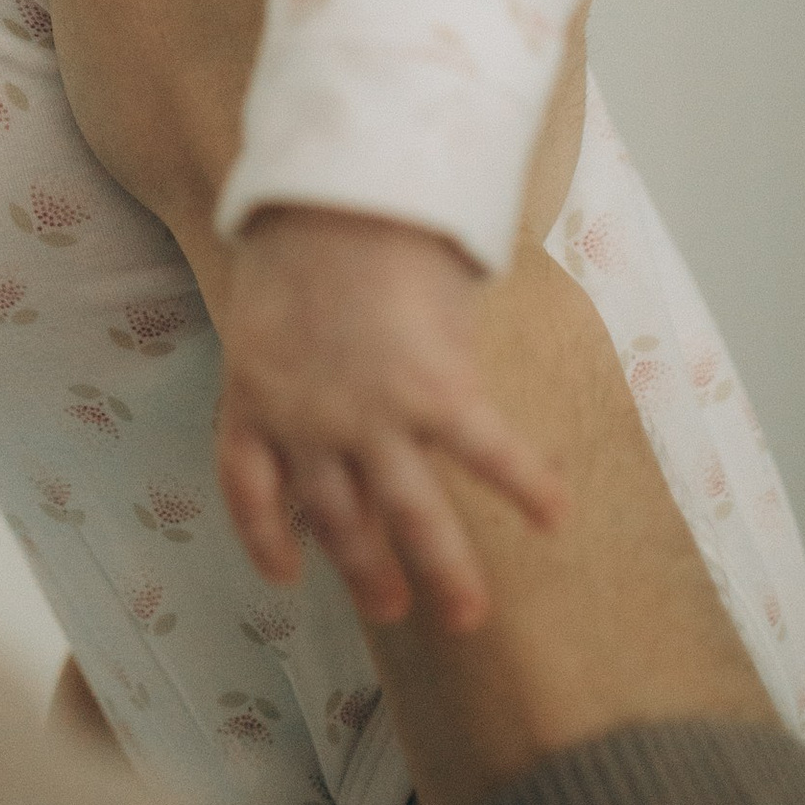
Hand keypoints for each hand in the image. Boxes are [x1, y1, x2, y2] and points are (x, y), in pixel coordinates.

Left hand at [216, 207, 568, 632]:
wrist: (338, 191)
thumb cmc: (302, 224)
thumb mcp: (266, 297)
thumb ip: (289, 345)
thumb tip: (317, 347)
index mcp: (256, 395)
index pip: (248, 489)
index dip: (265, 539)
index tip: (286, 574)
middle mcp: (309, 425)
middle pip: (336, 520)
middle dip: (366, 572)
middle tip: (390, 610)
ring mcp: (373, 418)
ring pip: (408, 516)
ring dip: (441, 568)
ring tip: (465, 612)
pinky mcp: (435, 395)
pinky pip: (488, 456)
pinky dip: (526, 486)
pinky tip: (556, 514)